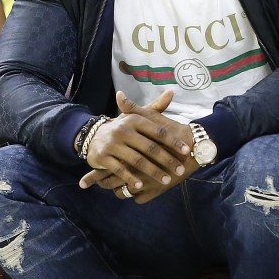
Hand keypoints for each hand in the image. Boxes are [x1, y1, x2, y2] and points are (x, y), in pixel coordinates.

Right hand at [80, 90, 195, 198]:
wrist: (92, 136)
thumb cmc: (122, 128)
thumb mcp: (136, 116)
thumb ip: (155, 107)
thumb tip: (171, 92)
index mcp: (134, 119)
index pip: (158, 132)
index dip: (173, 142)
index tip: (186, 151)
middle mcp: (123, 130)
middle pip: (150, 148)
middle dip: (167, 160)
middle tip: (180, 169)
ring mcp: (112, 144)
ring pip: (137, 160)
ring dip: (153, 171)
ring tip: (166, 180)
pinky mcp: (103, 156)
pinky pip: (120, 169)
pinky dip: (130, 178)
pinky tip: (140, 186)